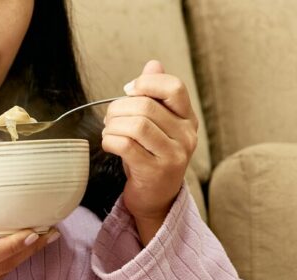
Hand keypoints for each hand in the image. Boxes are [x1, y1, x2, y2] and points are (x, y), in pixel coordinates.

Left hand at [101, 59, 198, 243]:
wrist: (155, 198)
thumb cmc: (151, 156)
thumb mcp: (156, 124)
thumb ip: (154, 95)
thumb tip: (153, 64)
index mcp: (187, 119)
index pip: (174, 88)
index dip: (147, 84)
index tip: (129, 91)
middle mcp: (186, 136)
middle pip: (146, 106)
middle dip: (119, 108)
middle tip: (109, 118)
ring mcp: (173, 155)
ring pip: (136, 125)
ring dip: (113, 125)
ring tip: (108, 130)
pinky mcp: (155, 171)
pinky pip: (126, 146)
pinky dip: (110, 141)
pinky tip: (109, 143)